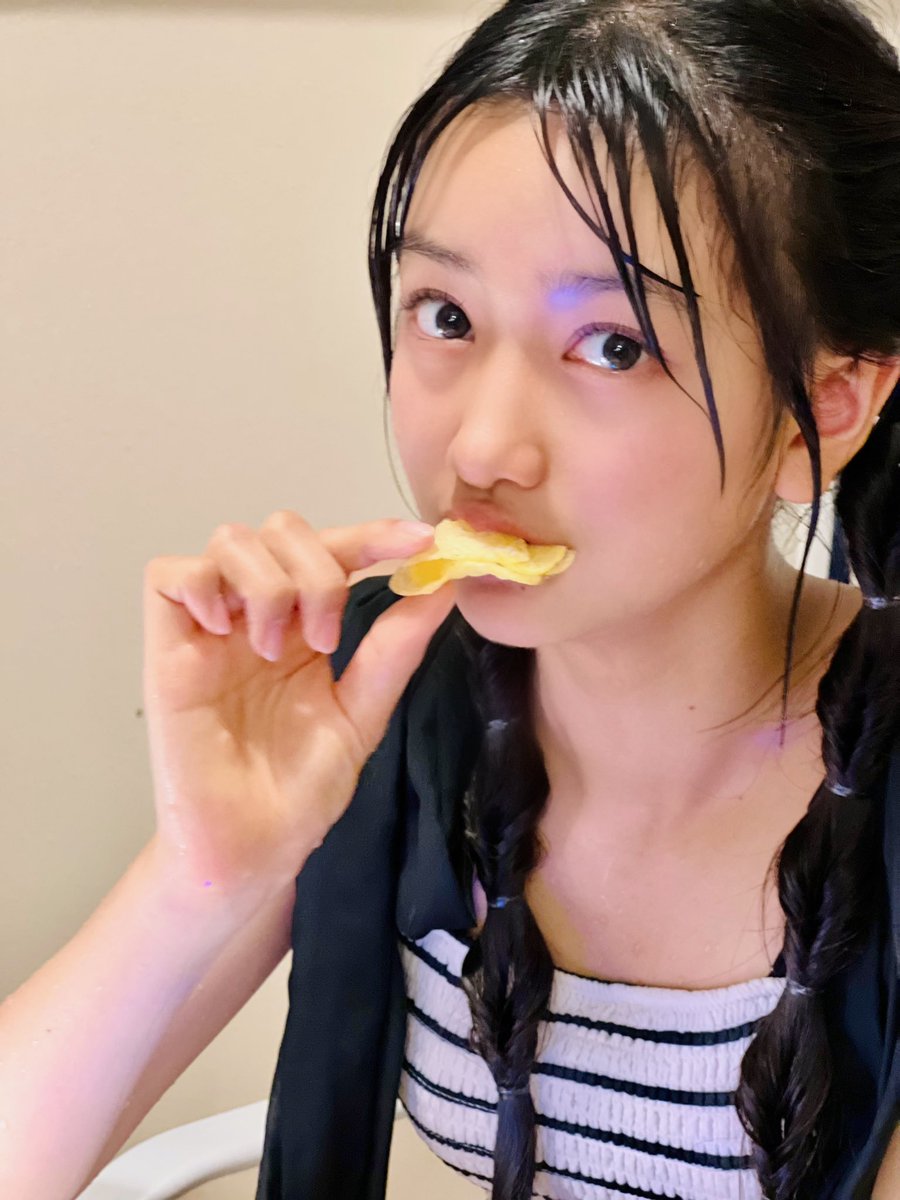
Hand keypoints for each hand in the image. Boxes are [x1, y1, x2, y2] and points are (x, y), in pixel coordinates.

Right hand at [142, 512, 454, 899]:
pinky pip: (168, 573)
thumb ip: (395, 647)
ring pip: (231, 541)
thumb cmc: (302, 790)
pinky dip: (202, 583)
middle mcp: (257, 617)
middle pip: (280, 531)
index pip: (334, 551)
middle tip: (325, 637)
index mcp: (305, 627)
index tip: (421, 541)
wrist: (255, 848)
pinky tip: (225, 629)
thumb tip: (444, 585)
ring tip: (276, 648)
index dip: (374, 534)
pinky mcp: (167, 648)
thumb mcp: (363, 711)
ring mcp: (211, 629)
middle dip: (317, 568)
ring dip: (268, 582)